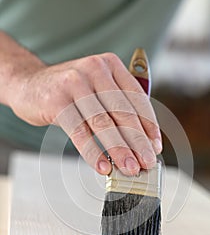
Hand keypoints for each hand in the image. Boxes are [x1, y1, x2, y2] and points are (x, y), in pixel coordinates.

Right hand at [11, 53, 161, 174]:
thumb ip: (116, 107)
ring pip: (103, 123)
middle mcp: (95, 70)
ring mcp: (74, 83)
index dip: (149, 126)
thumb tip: (140, 142)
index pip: (137, 99)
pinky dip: (93, 152)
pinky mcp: (57, 101)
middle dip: (138, 142)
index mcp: (110, 65)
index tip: (155, 147)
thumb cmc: (68, 92)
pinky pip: (80, 131)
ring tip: (129, 168)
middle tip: (146, 163)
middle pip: (123, 112)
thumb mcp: (96, 89)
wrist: (29, 84)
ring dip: (119, 150)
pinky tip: (103, 166)